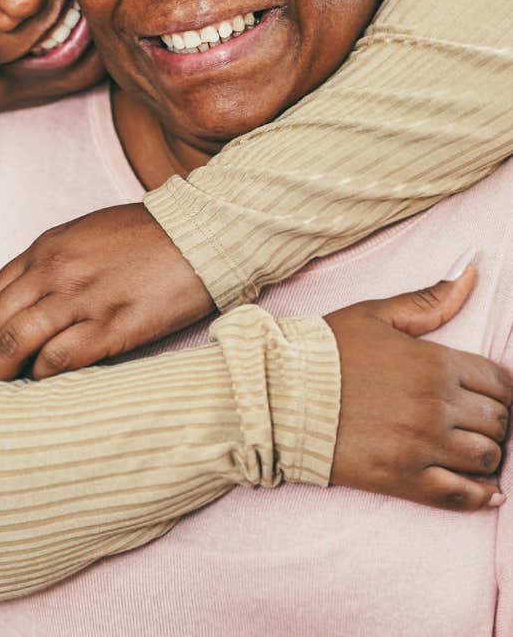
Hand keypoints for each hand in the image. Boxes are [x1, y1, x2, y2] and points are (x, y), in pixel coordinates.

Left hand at [0, 203, 213, 380]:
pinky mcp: (112, 325)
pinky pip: (59, 358)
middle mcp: (56, 271)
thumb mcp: (87, 235)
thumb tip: (30, 300)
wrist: (199, 233)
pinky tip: (45, 384)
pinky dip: (43, 377)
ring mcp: (82, 298)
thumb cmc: (148, 235)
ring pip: (17, 342)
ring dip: (3, 373)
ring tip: (4, 391)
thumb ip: (55, 263)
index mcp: (47, 249)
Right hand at [325, 266, 510, 510]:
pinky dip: (481, 496)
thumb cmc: (324, 351)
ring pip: (486, 458)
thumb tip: (471, 273)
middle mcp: (436, 405)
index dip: (499, 389)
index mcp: (434, 362)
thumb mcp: (375, 315)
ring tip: (468, 449)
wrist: (278, 393)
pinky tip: (487, 492)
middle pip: (498, 421)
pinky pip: (461, 495)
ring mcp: (422, 445)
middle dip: (493, 420)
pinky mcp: (403, 479)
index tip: (486, 395)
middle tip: (473, 421)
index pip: (499, 382)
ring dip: (486, 454)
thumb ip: (428, 300)